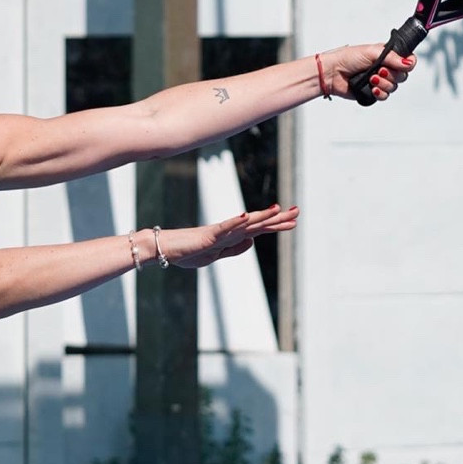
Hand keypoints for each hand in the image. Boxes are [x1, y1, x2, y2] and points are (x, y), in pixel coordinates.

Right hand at [164, 203, 298, 269]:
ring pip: (244, 223)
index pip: (259, 230)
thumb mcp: (216, 255)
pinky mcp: (207, 236)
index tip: (294, 221)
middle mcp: (229, 232)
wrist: (164, 249)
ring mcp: (219, 232)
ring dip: (261, 216)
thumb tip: (252, 241)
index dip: (277, 225)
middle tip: (297, 211)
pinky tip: (245, 216)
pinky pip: (223, 229)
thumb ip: (234, 248)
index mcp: (232, 237)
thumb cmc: (187, 251)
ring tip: (278, 208)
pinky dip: (234, 223)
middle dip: (278, 218)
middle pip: (257, 223)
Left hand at [323, 44, 416, 101]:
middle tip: (379, 70)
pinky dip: (379, 93)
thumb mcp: (373, 52)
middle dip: (391, 74)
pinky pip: (385, 96)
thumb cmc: (349, 58)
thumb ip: (393, 57)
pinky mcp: (373, 92)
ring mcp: (380, 81)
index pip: (408, 60)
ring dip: (383, 83)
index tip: (401, 65)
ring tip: (371, 78)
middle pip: (402, 76)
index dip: (408, 64)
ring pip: (394, 87)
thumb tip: (409, 62)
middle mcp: (385, 68)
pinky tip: (371, 88)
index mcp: (387, 56)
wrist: (333, 72)